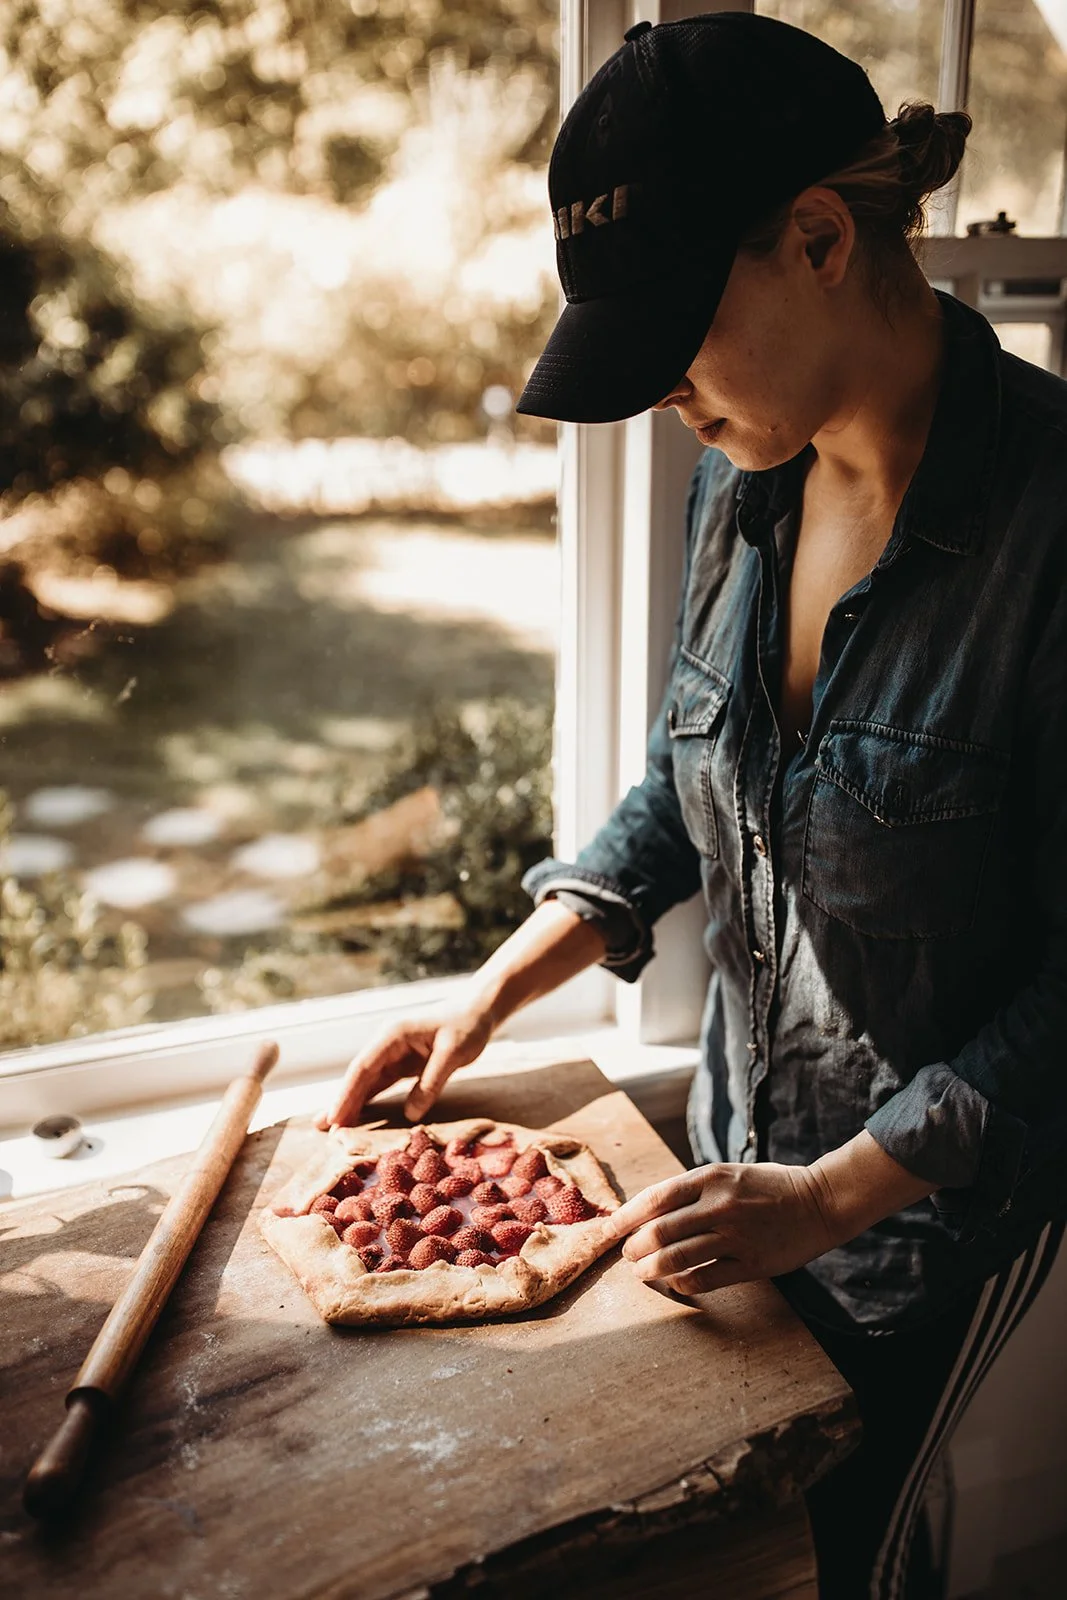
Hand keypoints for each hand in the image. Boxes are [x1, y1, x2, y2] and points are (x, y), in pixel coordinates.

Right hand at [316, 1006, 493, 1127]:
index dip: (347, 1093)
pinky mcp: (402, 1065)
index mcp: (393, 1035)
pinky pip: (379, 1085)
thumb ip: (431, 1082)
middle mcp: (387, 1044)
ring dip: (350, 1104)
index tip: (335, 1117)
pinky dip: (367, 1101)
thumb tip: (411, 1115)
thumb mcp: (453, 1053)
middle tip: (324, 1130)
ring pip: (366, 1082)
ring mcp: (393, 1055)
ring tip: (331, 1128)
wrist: (476, 1013)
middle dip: (341, 1102)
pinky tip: (356, 1117)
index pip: (363, 1067)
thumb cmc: (466, 1027)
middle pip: (359, 1076)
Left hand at [607, 1160, 840, 1294]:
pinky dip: (683, 1284)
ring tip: (641, 1273)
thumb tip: (648, 1212)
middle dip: (635, 1247)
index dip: (627, 1216)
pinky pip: (706, 1278)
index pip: (655, 1198)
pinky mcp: (752, 1263)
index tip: (611, 1229)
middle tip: (627, 1255)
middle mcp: (720, 1205)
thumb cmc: (767, 1186)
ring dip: (652, 1269)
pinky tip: (675, 1284)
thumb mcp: (726, 1174)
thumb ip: (691, 1191)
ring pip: (678, 1258)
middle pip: (661, 1231)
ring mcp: (736, 1236)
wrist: (818, 1202)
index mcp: (710, 1178)